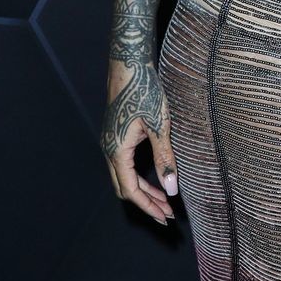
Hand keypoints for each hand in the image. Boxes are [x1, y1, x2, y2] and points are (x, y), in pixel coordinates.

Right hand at [101, 58, 178, 225]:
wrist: (128, 63)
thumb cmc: (144, 90)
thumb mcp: (159, 126)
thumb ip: (165, 158)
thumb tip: (171, 188)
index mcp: (116, 151)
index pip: (130, 191)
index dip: (148, 207)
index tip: (165, 218)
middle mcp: (108, 149)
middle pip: (124, 187)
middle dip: (145, 203)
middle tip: (167, 214)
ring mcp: (110, 141)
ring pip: (123, 176)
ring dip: (143, 190)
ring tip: (164, 200)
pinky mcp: (115, 134)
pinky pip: (124, 164)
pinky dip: (139, 176)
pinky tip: (155, 178)